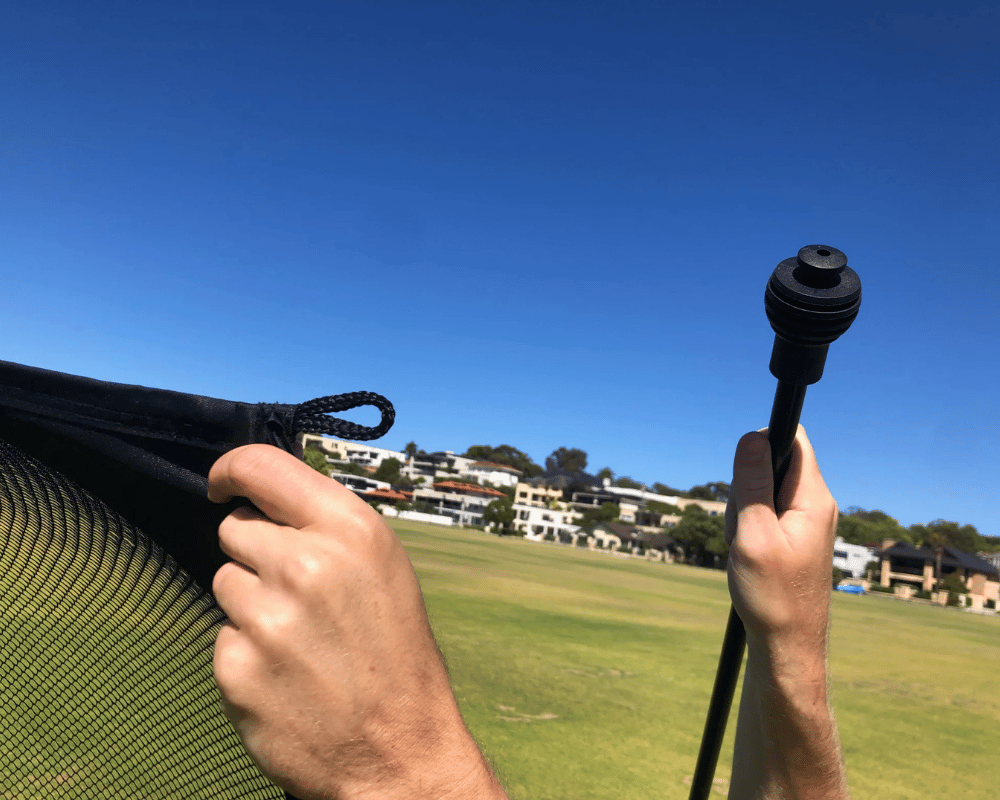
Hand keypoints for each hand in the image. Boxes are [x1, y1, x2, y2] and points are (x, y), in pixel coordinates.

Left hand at [208, 444, 504, 799]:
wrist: (400, 752)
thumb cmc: (396, 654)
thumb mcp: (384, 568)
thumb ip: (327, 526)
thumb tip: (267, 497)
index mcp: (351, 530)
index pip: (260, 466)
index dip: (231, 472)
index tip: (224, 486)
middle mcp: (307, 565)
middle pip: (235, 528)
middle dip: (257, 553)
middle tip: (299, 594)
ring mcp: (268, 619)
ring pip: (224, 581)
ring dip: (251, 604)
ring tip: (300, 639)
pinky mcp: (236, 669)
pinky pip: (221, 636)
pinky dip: (245, 652)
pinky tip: (285, 675)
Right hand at [725, 426, 849, 799]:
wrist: (788, 647)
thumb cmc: (773, 597)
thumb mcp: (753, 534)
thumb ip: (752, 483)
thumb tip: (753, 436)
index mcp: (813, 498)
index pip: (793, 440)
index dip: (763, 442)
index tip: (743, 474)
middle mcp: (815, 505)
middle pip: (772, 464)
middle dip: (745, 486)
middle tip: (743, 525)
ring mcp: (805, 522)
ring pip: (762, 492)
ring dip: (743, 512)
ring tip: (745, 547)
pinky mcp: (793, 537)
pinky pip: (762, 515)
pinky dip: (746, 529)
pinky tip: (747, 556)